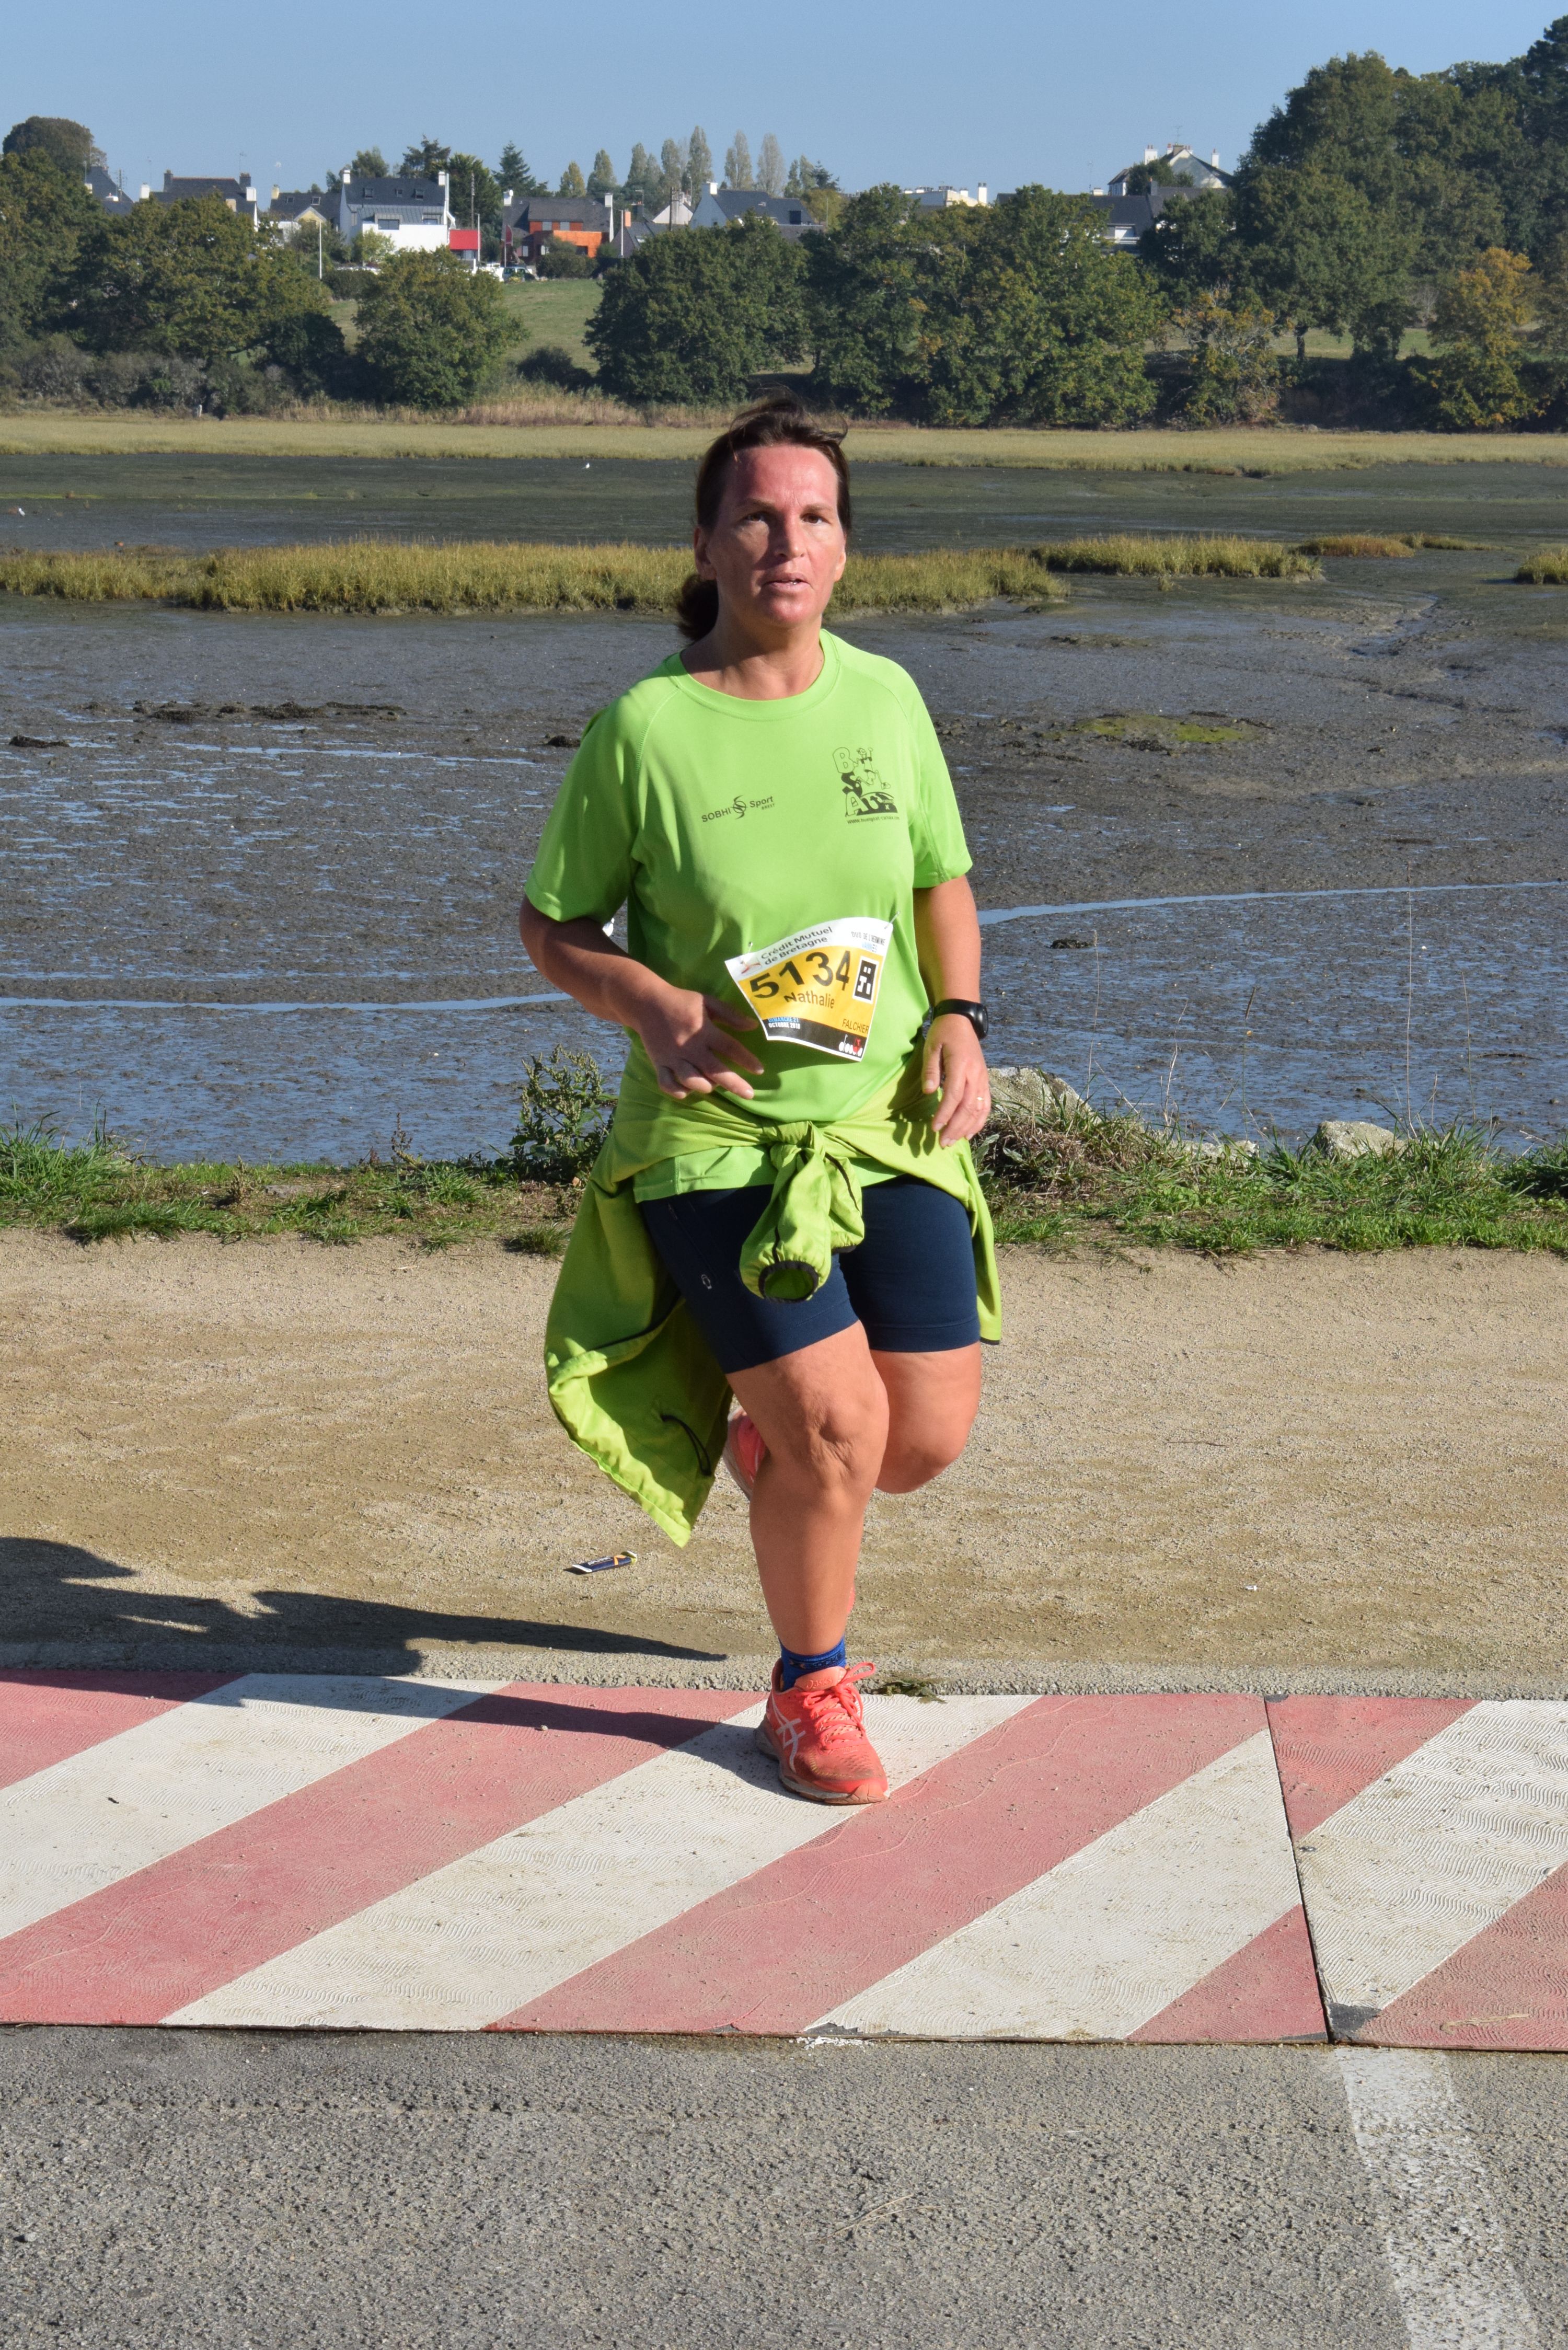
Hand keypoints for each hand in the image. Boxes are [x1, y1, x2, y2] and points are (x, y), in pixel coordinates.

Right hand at [637, 984, 763, 1100]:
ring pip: (691, 1081)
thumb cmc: (682, 1002)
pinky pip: (667, 1084)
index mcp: (703, 1030)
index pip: (729, 1047)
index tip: (759, 1070)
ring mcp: (673, 1057)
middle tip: (749, 1094)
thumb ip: (730, 1014)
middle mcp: (689, 1047)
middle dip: (734, 1084)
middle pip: (714, 1070)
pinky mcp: (659, 1063)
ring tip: (714, 1084)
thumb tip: (752, 1026)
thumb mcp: (707, 1002)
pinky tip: (689, 1089)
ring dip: (706, 1086)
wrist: (646, 1002)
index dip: (746, 1060)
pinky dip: (679, 1091)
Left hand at [922, 1013, 990, 1144]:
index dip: (945, 1114)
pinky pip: (986, 1105)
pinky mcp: (985, 1081)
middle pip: (968, 1107)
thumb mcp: (931, 1047)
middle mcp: (976, 1074)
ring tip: (953, 1141)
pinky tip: (968, 1133)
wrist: (962, 1020)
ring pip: (979, 1109)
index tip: (934, 1128)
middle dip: (955, 1127)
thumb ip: (931, 1069)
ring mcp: (983, 1079)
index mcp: (961, 1065)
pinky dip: (979, 1121)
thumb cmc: (943, 1033)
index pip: (954, 1095)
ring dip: (966, 1128)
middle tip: (942, 1143)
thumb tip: (929, 1091)